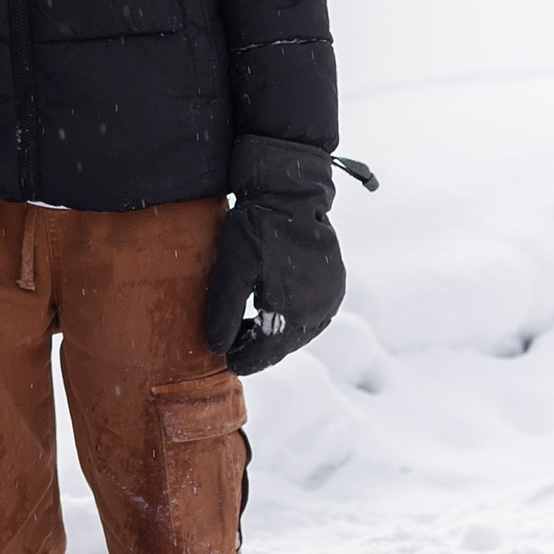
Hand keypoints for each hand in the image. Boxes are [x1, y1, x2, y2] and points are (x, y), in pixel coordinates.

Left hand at [203, 134, 345, 374]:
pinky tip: (270, 309)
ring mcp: (331, 298)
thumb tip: (217, 350)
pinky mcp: (335, 285)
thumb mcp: (231, 268)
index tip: (225, 362)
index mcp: (294, 311)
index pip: (266, 352)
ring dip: (274, 334)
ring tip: (247, 327)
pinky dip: (290, 318)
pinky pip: (311, 315)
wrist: (290, 191)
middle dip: (258, 348)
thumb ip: (225, 312)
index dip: (245, 360)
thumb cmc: (256, 227)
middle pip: (284, 345)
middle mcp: (320, 311)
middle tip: (232, 345)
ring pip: (298, 332)